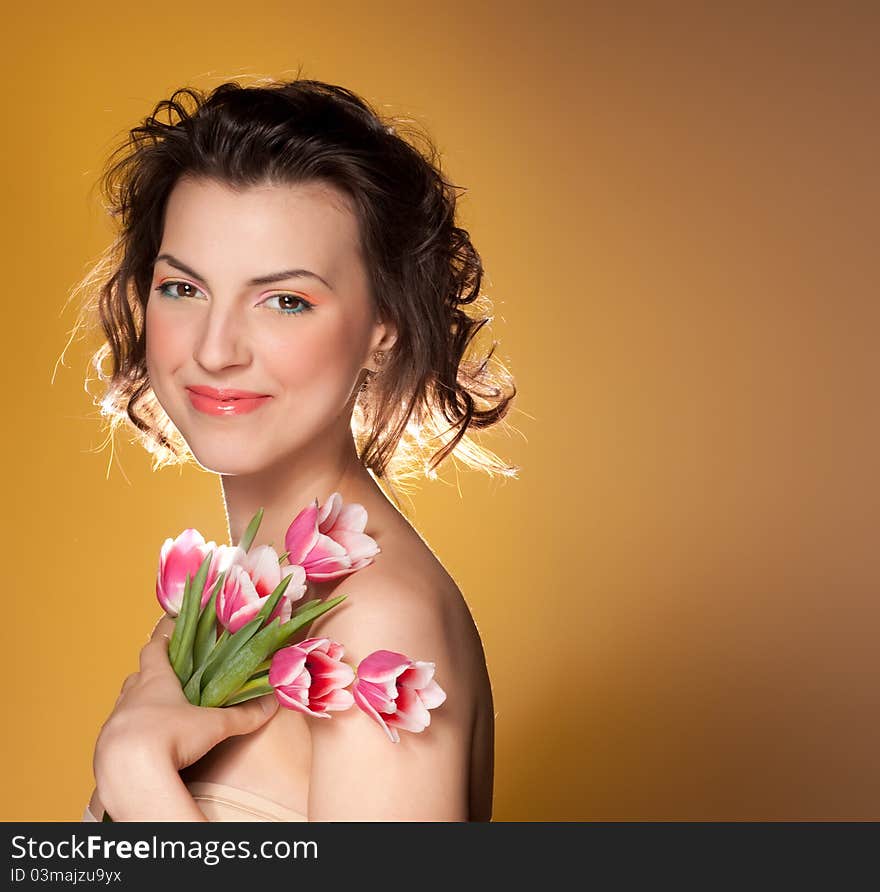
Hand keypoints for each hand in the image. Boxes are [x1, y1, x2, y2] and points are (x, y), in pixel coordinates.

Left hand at [95, 614, 279, 776]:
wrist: (129, 773)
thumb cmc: (171, 738)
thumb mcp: (214, 726)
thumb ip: (243, 715)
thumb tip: (273, 703)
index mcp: (155, 681)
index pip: (153, 650)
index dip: (162, 641)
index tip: (169, 636)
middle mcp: (131, 697)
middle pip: (136, 677)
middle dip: (149, 677)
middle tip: (168, 682)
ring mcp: (115, 722)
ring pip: (124, 706)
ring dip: (138, 707)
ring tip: (158, 717)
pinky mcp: (105, 748)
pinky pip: (117, 735)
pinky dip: (131, 736)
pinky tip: (145, 748)